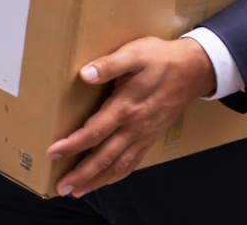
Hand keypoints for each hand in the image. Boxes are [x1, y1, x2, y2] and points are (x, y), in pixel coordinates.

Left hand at [48, 36, 215, 196]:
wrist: (194, 70)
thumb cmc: (160, 59)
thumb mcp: (134, 54)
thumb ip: (108, 65)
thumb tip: (84, 74)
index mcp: (125, 108)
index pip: (94, 132)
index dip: (72, 145)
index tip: (52, 153)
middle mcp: (134, 128)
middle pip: (104, 157)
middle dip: (82, 174)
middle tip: (62, 187)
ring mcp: (144, 135)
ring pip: (118, 165)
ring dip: (97, 180)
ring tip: (78, 191)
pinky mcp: (151, 137)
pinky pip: (133, 162)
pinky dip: (118, 175)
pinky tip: (107, 180)